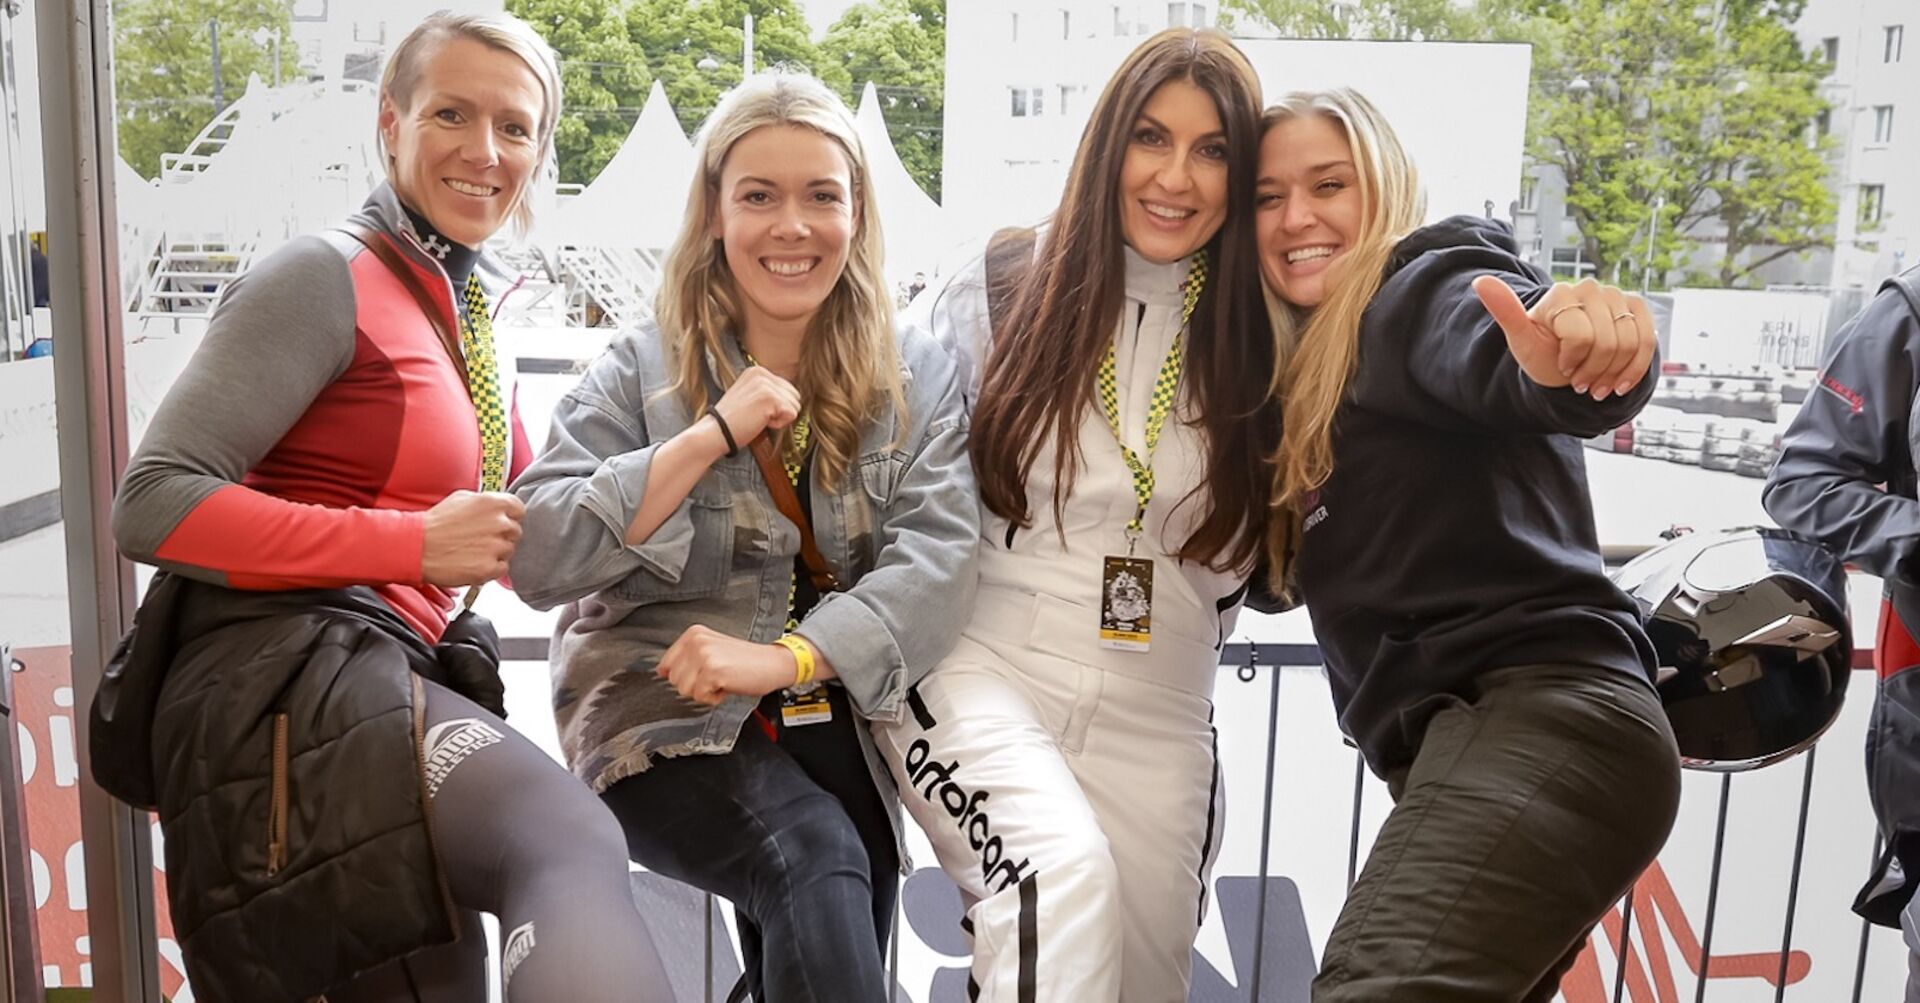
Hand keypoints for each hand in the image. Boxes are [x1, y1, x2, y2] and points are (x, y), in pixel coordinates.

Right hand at [421, 490, 524, 586]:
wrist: (416, 547)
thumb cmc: (435, 524)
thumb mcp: (461, 498)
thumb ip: (485, 501)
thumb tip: (498, 505)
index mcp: (493, 503)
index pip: (519, 509)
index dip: (510, 517)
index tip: (502, 522)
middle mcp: (498, 523)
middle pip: (515, 531)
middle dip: (502, 536)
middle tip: (482, 539)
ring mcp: (495, 547)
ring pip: (509, 551)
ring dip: (496, 553)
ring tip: (473, 551)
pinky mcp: (489, 568)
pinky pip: (502, 568)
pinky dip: (491, 568)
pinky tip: (473, 562)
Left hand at [655, 625, 797, 704]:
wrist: (773, 663)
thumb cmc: (746, 661)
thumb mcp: (712, 649)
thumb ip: (687, 657)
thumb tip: (662, 672)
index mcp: (694, 634)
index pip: (666, 664)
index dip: (683, 676)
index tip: (698, 676)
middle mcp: (696, 641)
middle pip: (674, 680)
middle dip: (694, 685)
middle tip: (716, 677)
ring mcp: (704, 655)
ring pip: (684, 690)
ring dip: (704, 692)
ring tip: (722, 680)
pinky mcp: (712, 671)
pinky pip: (700, 697)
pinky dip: (714, 698)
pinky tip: (727, 685)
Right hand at [712, 365, 801, 445]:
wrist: (716, 432)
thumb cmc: (731, 421)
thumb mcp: (749, 396)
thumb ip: (767, 391)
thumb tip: (791, 397)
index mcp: (757, 371)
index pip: (787, 389)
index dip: (776, 406)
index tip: (755, 411)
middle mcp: (762, 373)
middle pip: (794, 396)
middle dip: (780, 411)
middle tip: (756, 416)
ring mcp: (766, 385)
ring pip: (795, 406)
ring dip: (779, 418)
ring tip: (757, 418)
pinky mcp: (771, 398)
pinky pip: (791, 415)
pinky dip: (778, 424)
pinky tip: (759, 422)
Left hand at [1473, 275, 1655, 399]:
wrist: (1568, 364)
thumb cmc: (1542, 353)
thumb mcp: (1521, 340)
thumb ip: (1505, 312)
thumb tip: (1480, 281)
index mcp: (1560, 293)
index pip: (1580, 337)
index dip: (1572, 361)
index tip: (1561, 365)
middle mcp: (1590, 288)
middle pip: (1606, 343)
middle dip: (1593, 371)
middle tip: (1579, 379)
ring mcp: (1617, 296)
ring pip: (1629, 344)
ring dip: (1613, 373)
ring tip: (1596, 382)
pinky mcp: (1637, 308)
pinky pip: (1647, 340)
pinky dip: (1634, 369)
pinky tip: (1619, 384)